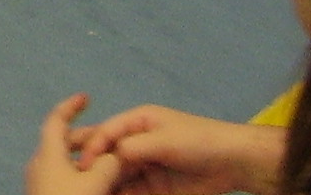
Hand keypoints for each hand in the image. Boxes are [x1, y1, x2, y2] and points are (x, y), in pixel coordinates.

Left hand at [25, 95, 121, 194]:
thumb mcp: (94, 182)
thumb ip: (108, 164)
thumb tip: (116, 154)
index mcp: (47, 152)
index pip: (56, 118)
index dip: (71, 105)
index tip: (86, 97)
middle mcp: (40, 163)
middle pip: (64, 141)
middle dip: (88, 137)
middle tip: (110, 139)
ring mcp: (40, 181)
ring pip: (66, 162)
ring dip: (88, 159)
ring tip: (110, 164)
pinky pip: (64, 177)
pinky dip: (82, 174)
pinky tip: (99, 184)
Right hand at [69, 105, 284, 194]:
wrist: (235, 164)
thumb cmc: (199, 142)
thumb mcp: (165, 140)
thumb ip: (134, 146)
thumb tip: (108, 156)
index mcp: (138, 122)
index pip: (107, 132)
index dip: (93, 147)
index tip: (82, 166)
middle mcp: (136, 143)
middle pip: (107, 154)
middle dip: (92, 166)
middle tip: (76, 181)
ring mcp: (144, 166)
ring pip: (116, 175)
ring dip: (104, 184)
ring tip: (90, 193)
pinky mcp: (153, 188)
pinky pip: (130, 191)